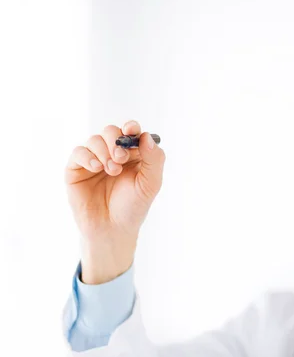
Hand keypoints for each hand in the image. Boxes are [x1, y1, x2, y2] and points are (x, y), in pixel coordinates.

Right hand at [65, 121, 165, 282]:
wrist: (112, 229)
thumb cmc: (133, 206)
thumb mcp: (150, 183)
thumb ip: (154, 159)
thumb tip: (146, 136)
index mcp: (133, 154)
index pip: (130, 131)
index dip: (130, 127)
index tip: (131, 130)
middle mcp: (112, 154)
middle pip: (111, 131)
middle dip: (116, 141)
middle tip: (121, 159)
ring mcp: (94, 160)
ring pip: (94, 139)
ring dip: (104, 150)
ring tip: (112, 170)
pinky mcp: (76, 169)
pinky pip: (78, 152)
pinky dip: (88, 156)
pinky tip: (97, 168)